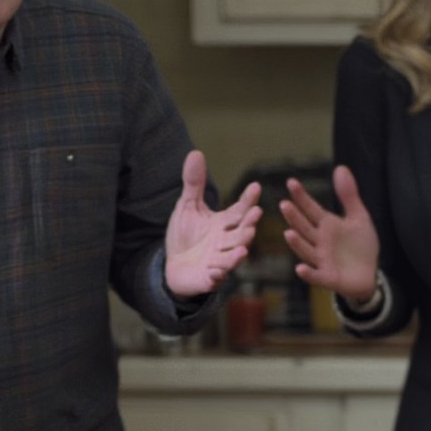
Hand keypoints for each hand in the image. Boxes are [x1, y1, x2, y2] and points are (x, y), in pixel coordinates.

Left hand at [164, 151, 261, 297]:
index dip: (247, 200)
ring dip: (238, 253)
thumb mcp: (188, 207)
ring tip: (243, 247)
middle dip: (248, 225)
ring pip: (232, 257)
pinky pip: (214, 278)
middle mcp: (226, 242)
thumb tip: (196, 152)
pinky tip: (215, 271)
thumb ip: (194, 183)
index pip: (239, 210)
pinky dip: (216, 276)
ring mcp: (219, 262)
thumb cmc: (186, 236)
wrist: (174, 267)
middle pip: (241, 234)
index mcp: (224, 224)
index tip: (255, 186)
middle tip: (256, 215)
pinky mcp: (208, 278)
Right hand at [279, 166, 382, 305]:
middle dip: (295, 218)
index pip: (311, 208)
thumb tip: (340, 167)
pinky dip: (308, 273)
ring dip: (297, 243)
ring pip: (306, 250)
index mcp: (326, 225)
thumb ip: (349, 195)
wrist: (370, 274)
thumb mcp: (359, 217)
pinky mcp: (329, 277)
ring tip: (288, 233)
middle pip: (304, 228)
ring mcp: (322, 260)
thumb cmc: (361, 246)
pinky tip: (300, 268)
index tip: (291, 182)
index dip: (302, 197)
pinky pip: (316, 276)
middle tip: (284, 204)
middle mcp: (320, 241)